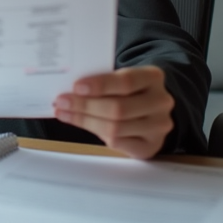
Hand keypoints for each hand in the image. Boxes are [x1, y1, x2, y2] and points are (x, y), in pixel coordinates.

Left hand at [53, 65, 173, 159]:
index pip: (126, 81)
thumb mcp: (122, 78)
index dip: (100, 85)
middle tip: (61, 102)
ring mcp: (159, 126)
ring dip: (85, 121)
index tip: (76, 87)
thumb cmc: (130, 90)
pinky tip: (81, 124)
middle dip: (85, 106)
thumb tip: (70, 89)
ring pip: (115, 127)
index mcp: (153, 77)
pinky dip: (96, 133)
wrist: (152, 109)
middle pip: (118, 108)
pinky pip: (118, 142)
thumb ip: (104, 81)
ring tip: (65, 113)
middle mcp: (161, 101)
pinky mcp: (151, 146)